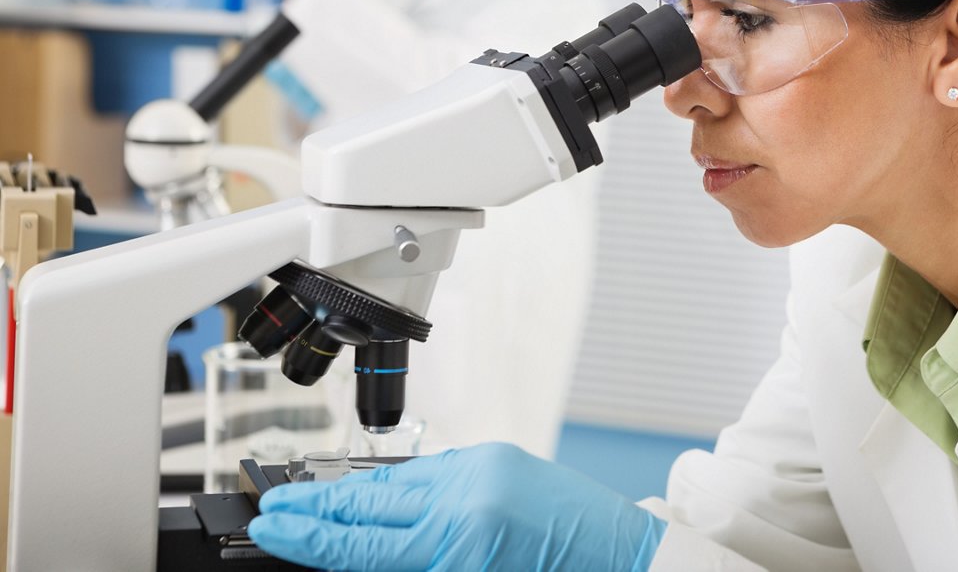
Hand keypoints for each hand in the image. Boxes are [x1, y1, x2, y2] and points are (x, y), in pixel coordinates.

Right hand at [248, 442, 666, 571]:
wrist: (624, 558)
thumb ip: (414, 563)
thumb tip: (361, 554)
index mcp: (462, 545)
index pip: (364, 547)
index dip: (312, 540)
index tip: (270, 530)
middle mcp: (467, 498)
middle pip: (369, 508)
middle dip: (315, 511)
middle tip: (270, 511)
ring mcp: (481, 471)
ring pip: (394, 485)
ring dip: (344, 495)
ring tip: (301, 500)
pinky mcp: (493, 459)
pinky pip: (427, 474)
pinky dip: (391, 486)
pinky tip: (363, 492)